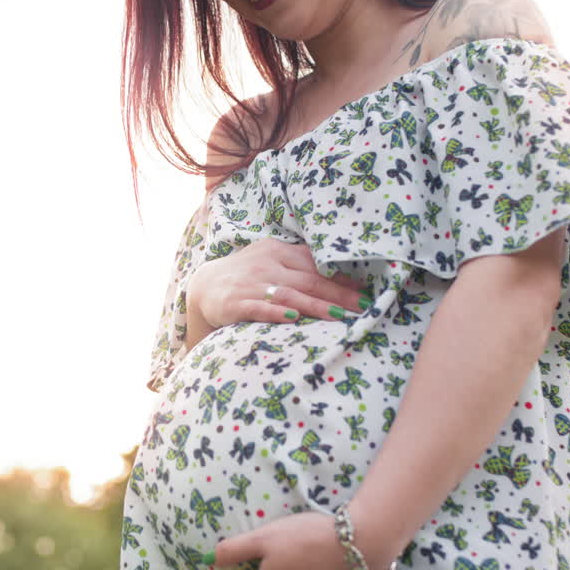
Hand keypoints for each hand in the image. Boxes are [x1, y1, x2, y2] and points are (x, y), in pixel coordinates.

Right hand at [190, 239, 368, 329]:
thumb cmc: (247, 275)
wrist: (203, 285)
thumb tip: (342, 276)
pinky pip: (258, 308)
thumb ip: (299, 265)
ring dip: (316, 306)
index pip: (315, 263)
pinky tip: (293, 318)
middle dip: (339, 294)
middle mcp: (266, 264)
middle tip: (363, 306)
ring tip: (340, 316)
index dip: (341, 277)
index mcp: (278, 250)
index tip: (366, 290)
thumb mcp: (271, 260)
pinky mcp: (234, 303)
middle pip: (308, 280)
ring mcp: (250, 283)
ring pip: (289, 294)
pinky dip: (276, 312)